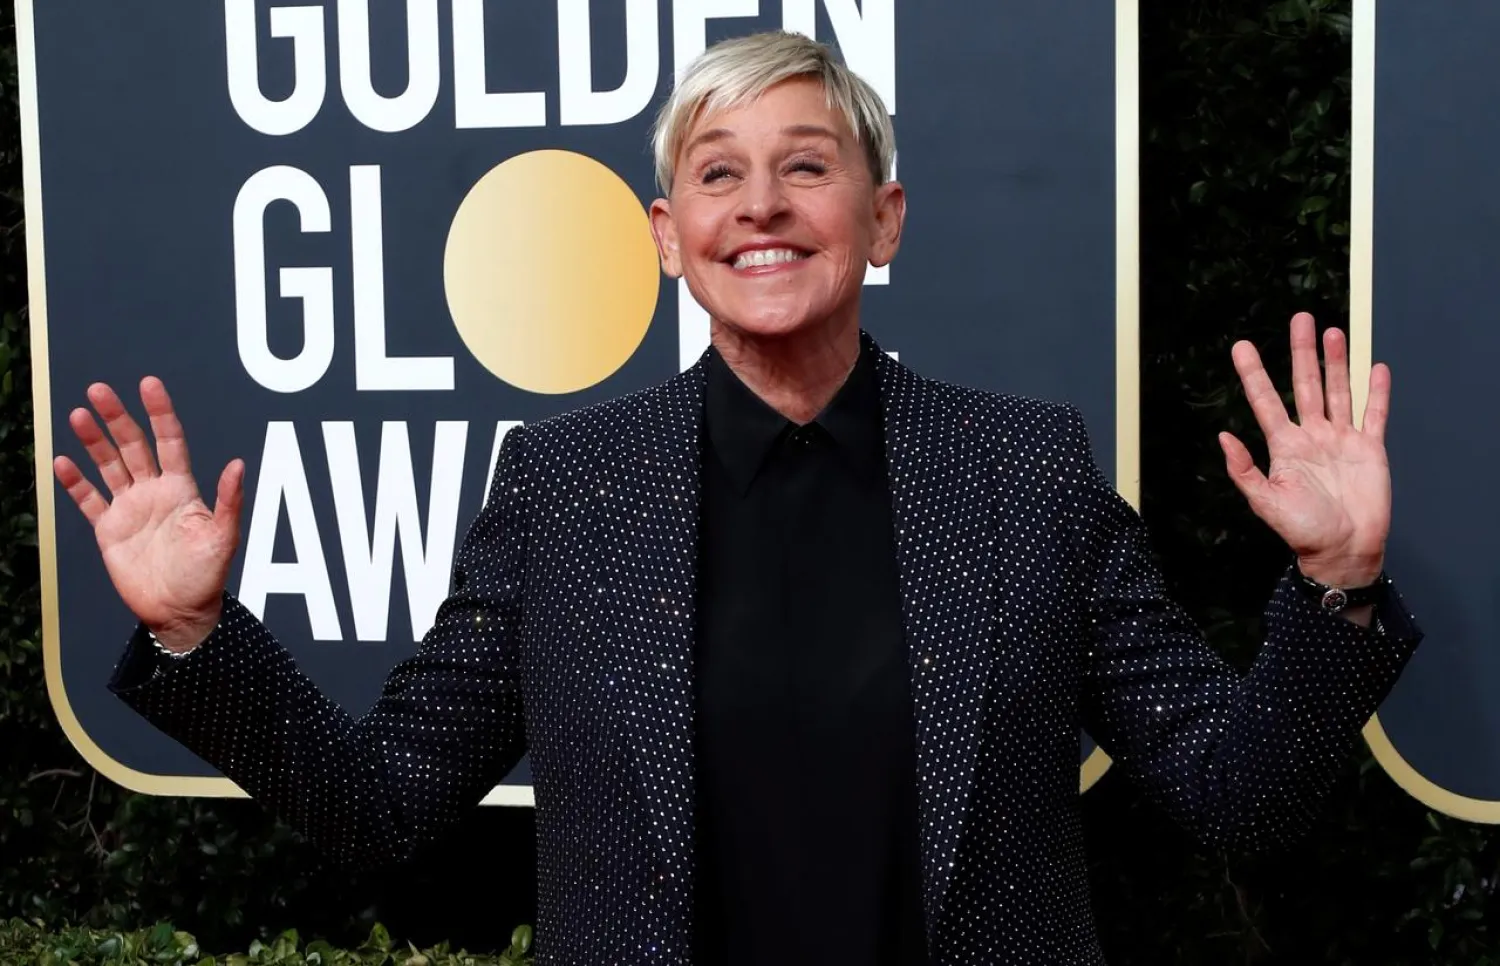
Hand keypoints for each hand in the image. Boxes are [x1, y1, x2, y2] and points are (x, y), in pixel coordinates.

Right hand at [52, 378, 244, 651]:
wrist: (179, 612)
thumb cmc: (207, 575)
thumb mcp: (223, 537)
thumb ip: (228, 501)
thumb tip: (238, 464)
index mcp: (182, 489)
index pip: (170, 440)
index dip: (159, 412)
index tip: (148, 385)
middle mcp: (154, 492)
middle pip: (133, 445)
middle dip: (117, 417)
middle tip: (99, 389)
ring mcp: (130, 508)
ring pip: (108, 466)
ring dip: (93, 441)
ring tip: (77, 415)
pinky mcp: (109, 530)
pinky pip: (89, 500)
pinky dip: (75, 482)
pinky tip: (63, 461)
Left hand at [1220, 312, 1389, 588]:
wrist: (1343, 550)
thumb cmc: (1302, 530)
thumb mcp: (1265, 501)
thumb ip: (1245, 470)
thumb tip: (1223, 437)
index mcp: (1285, 446)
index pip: (1266, 401)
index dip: (1254, 374)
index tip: (1241, 346)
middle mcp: (1312, 436)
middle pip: (1306, 384)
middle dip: (1302, 352)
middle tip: (1300, 318)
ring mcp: (1342, 439)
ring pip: (1339, 391)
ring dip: (1336, 362)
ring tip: (1332, 332)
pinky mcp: (1370, 449)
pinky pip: (1375, 414)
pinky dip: (1376, 392)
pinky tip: (1375, 367)